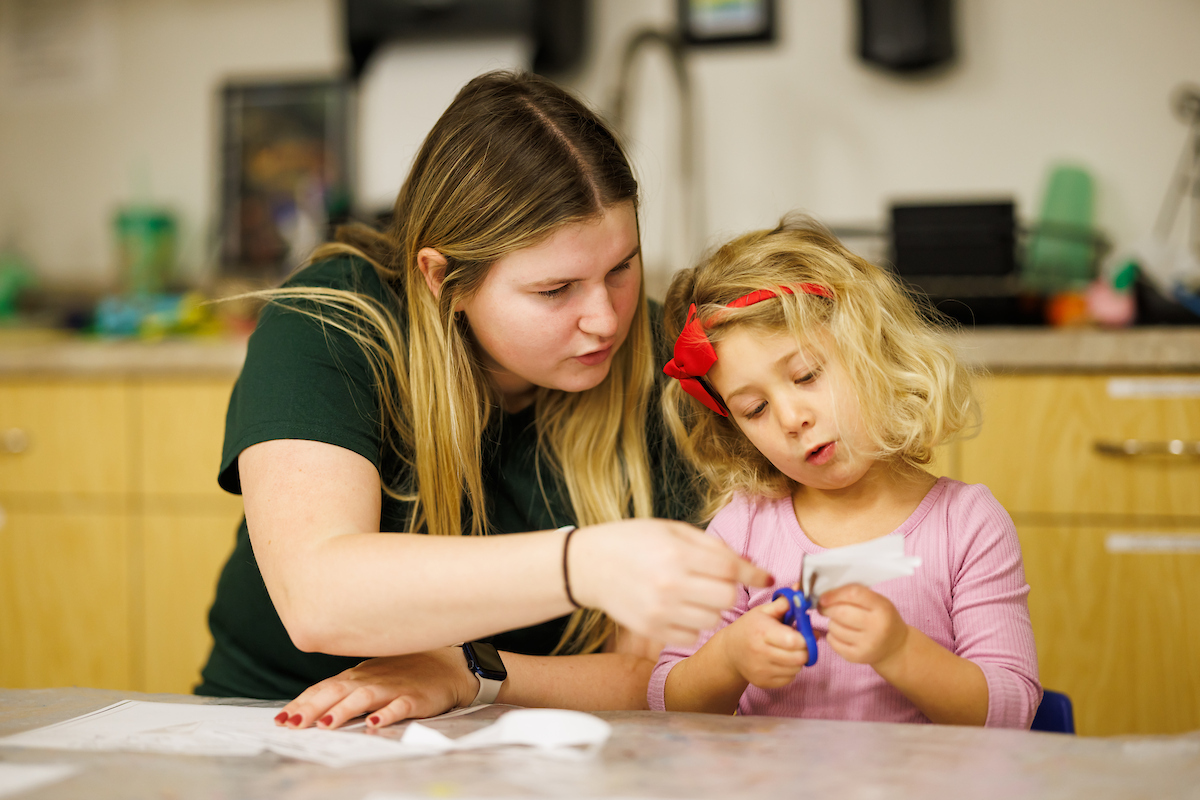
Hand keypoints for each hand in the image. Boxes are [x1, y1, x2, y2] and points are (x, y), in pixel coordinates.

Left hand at [274, 647, 476, 729]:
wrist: (450, 665)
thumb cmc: (407, 671)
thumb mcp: (372, 676)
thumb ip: (346, 690)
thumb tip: (312, 708)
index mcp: (357, 676)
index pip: (323, 689)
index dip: (301, 703)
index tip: (281, 719)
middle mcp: (371, 679)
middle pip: (336, 692)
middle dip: (312, 708)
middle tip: (293, 724)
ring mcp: (394, 687)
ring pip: (364, 697)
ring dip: (344, 710)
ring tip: (326, 724)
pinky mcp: (416, 697)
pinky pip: (400, 705)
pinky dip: (387, 714)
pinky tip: (376, 724)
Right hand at [568, 520, 772, 645]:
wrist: (589, 565)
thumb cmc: (633, 541)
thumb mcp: (671, 529)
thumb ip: (711, 546)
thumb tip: (749, 565)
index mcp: (676, 554)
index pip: (729, 567)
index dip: (753, 573)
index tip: (766, 577)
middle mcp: (670, 583)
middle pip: (726, 597)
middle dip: (730, 589)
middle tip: (718, 582)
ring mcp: (660, 610)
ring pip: (713, 618)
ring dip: (712, 606)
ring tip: (694, 593)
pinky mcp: (652, 629)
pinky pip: (693, 634)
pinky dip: (695, 622)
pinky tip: (681, 607)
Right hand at [716, 595, 808, 688]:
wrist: (730, 651)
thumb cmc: (749, 628)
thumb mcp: (763, 611)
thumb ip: (784, 604)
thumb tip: (802, 597)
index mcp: (762, 632)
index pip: (794, 641)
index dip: (805, 638)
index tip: (804, 634)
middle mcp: (760, 653)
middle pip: (799, 657)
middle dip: (805, 650)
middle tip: (800, 643)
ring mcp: (761, 670)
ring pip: (796, 669)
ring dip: (798, 660)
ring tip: (789, 651)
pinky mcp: (763, 683)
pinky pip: (789, 679)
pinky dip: (790, 670)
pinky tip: (782, 661)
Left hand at [818, 584, 908, 666]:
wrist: (895, 648)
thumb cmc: (883, 620)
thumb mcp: (879, 602)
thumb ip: (857, 595)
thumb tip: (827, 595)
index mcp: (882, 608)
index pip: (853, 594)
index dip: (834, 594)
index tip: (823, 597)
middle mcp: (877, 626)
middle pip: (841, 612)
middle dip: (827, 609)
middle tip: (824, 608)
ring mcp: (867, 644)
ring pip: (835, 628)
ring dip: (831, 622)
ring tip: (840, 622)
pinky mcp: (858, 656)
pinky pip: (833, 642)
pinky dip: (832, 636)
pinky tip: (841, 634)